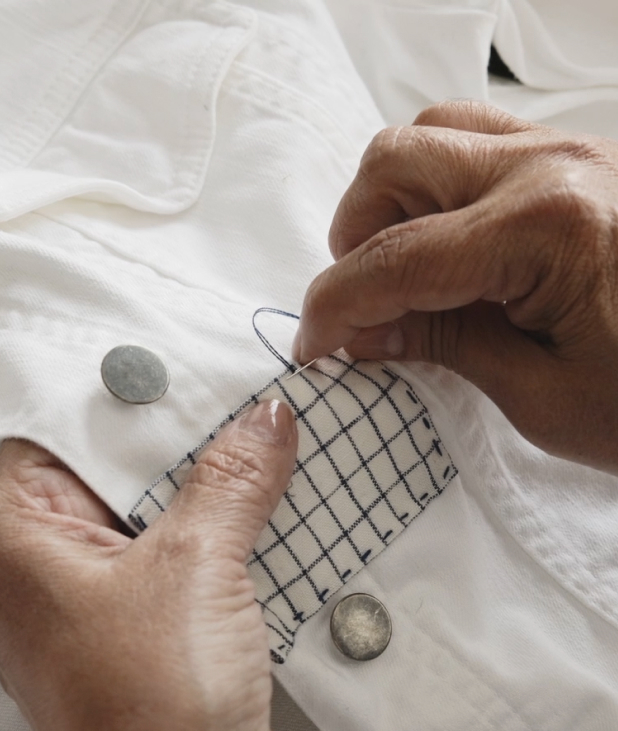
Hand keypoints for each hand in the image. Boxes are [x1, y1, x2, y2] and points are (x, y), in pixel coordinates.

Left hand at [0, 399, 296, 730]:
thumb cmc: (150, 713)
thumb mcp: (194, 566)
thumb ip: (231, 481)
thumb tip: (264, 423)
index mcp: (18, 544)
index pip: (51, 435)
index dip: (111, 397)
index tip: (169, 362)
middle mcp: (51, 569)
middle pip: (110, 472)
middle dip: (173, 437)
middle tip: (232, 392)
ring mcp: (104, 599)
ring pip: (157, 513)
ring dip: (210, 483)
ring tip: (263, 435)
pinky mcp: (154, 626)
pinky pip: (188, 554)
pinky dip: (226, 528)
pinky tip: (270, 499)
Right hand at [294, 101, 617, 472]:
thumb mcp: (541, 396)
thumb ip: (441, 348)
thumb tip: (360, 331)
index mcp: (545, 230)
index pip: (395, 258)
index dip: (335, 306)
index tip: (313, 346)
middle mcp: (552, 167)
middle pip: (396, 162)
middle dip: (354, 239)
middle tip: (362, 307)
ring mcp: (568, 151)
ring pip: (432, 135)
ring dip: (392, 201)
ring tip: (402, 272)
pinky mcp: (577, 160)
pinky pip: (478, 141)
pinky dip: (437, 186)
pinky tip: (448, 245)